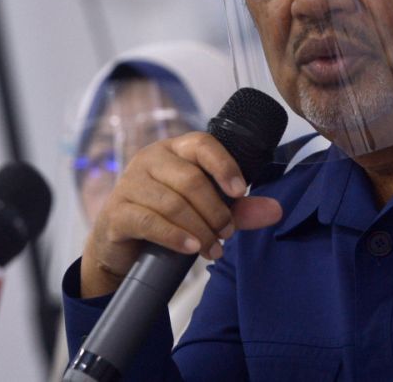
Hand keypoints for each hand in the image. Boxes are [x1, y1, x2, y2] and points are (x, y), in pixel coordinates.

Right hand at [79, 131, 282, 297]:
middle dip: (215, 210)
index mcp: (175, 149)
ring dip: (199, 229)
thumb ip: (240, 209)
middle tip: (227, 233)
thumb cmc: (167, 219)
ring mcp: (129, 183)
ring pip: (172, 203)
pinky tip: (191, 248)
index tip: (240, 191)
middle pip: (191, 179)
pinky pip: (149, 221)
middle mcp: (150, 159)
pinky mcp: (116, 212)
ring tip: (214, 248)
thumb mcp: (207, 211)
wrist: (122, 247)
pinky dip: (175, 237)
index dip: (224, 166)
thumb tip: (276, 211)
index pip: (202, 144)